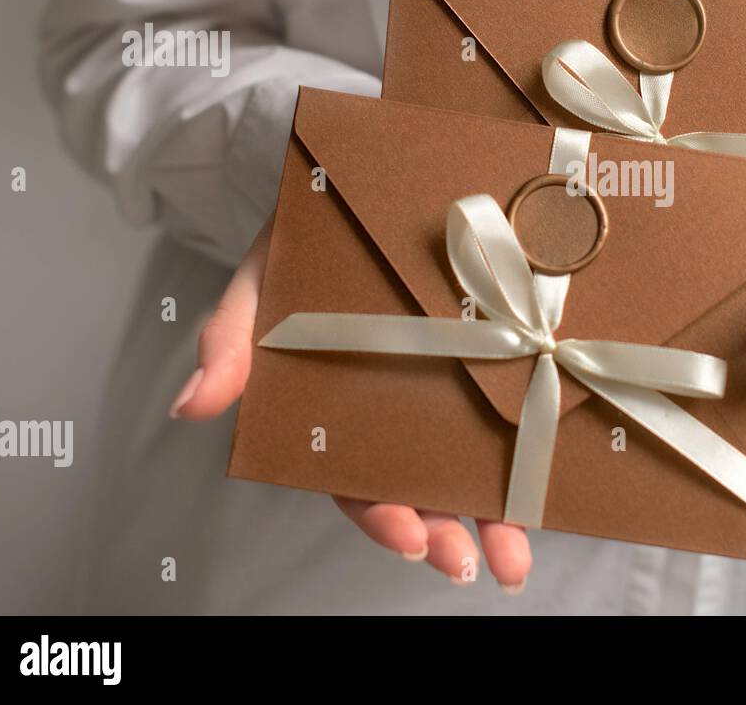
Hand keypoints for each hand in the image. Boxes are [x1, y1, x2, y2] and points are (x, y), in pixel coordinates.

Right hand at [168, 218, 531, 593]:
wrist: (357, 182)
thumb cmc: (300, 240)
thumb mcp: (259, 280)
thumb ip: (230, 340)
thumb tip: (191, 405)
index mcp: (340, 411)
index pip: (356, 481)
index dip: (381, 517)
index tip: (410, 537)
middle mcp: (397, 410)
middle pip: (422, 489)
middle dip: (447, 534)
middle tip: (475, 562)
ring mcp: (450, 386)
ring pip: (473, 466)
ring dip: (498, 518)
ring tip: (517, 557)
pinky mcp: (496, 352)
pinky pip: (515, 407)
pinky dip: (532, 450)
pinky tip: (553, 483)